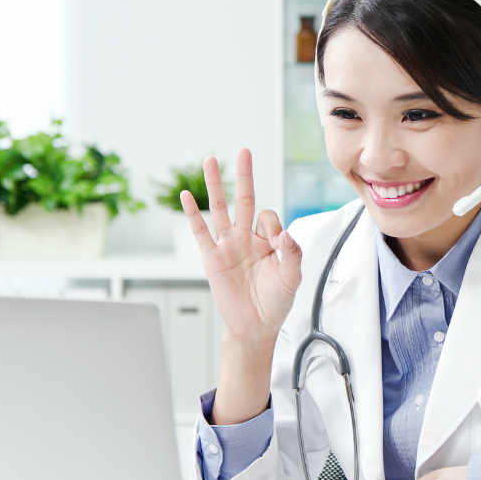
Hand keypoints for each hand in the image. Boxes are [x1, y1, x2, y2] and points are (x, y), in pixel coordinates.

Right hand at [181, 148, 301, 424]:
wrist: (256, 328)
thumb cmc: (275, 303)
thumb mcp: (292, 277)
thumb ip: (293, 253)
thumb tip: (284, 234)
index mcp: (267, 241)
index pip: (268, 217)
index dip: (273, 225)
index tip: (276, 242)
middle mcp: (246, 239)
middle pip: (244, 199)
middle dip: (244, 175)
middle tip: (243, 151)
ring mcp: (228, 246)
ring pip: (220, 209)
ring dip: (216, 185)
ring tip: (210, 160)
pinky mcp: (212, 258)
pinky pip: (201, 232)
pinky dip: (193, 214)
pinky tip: (187, 196)